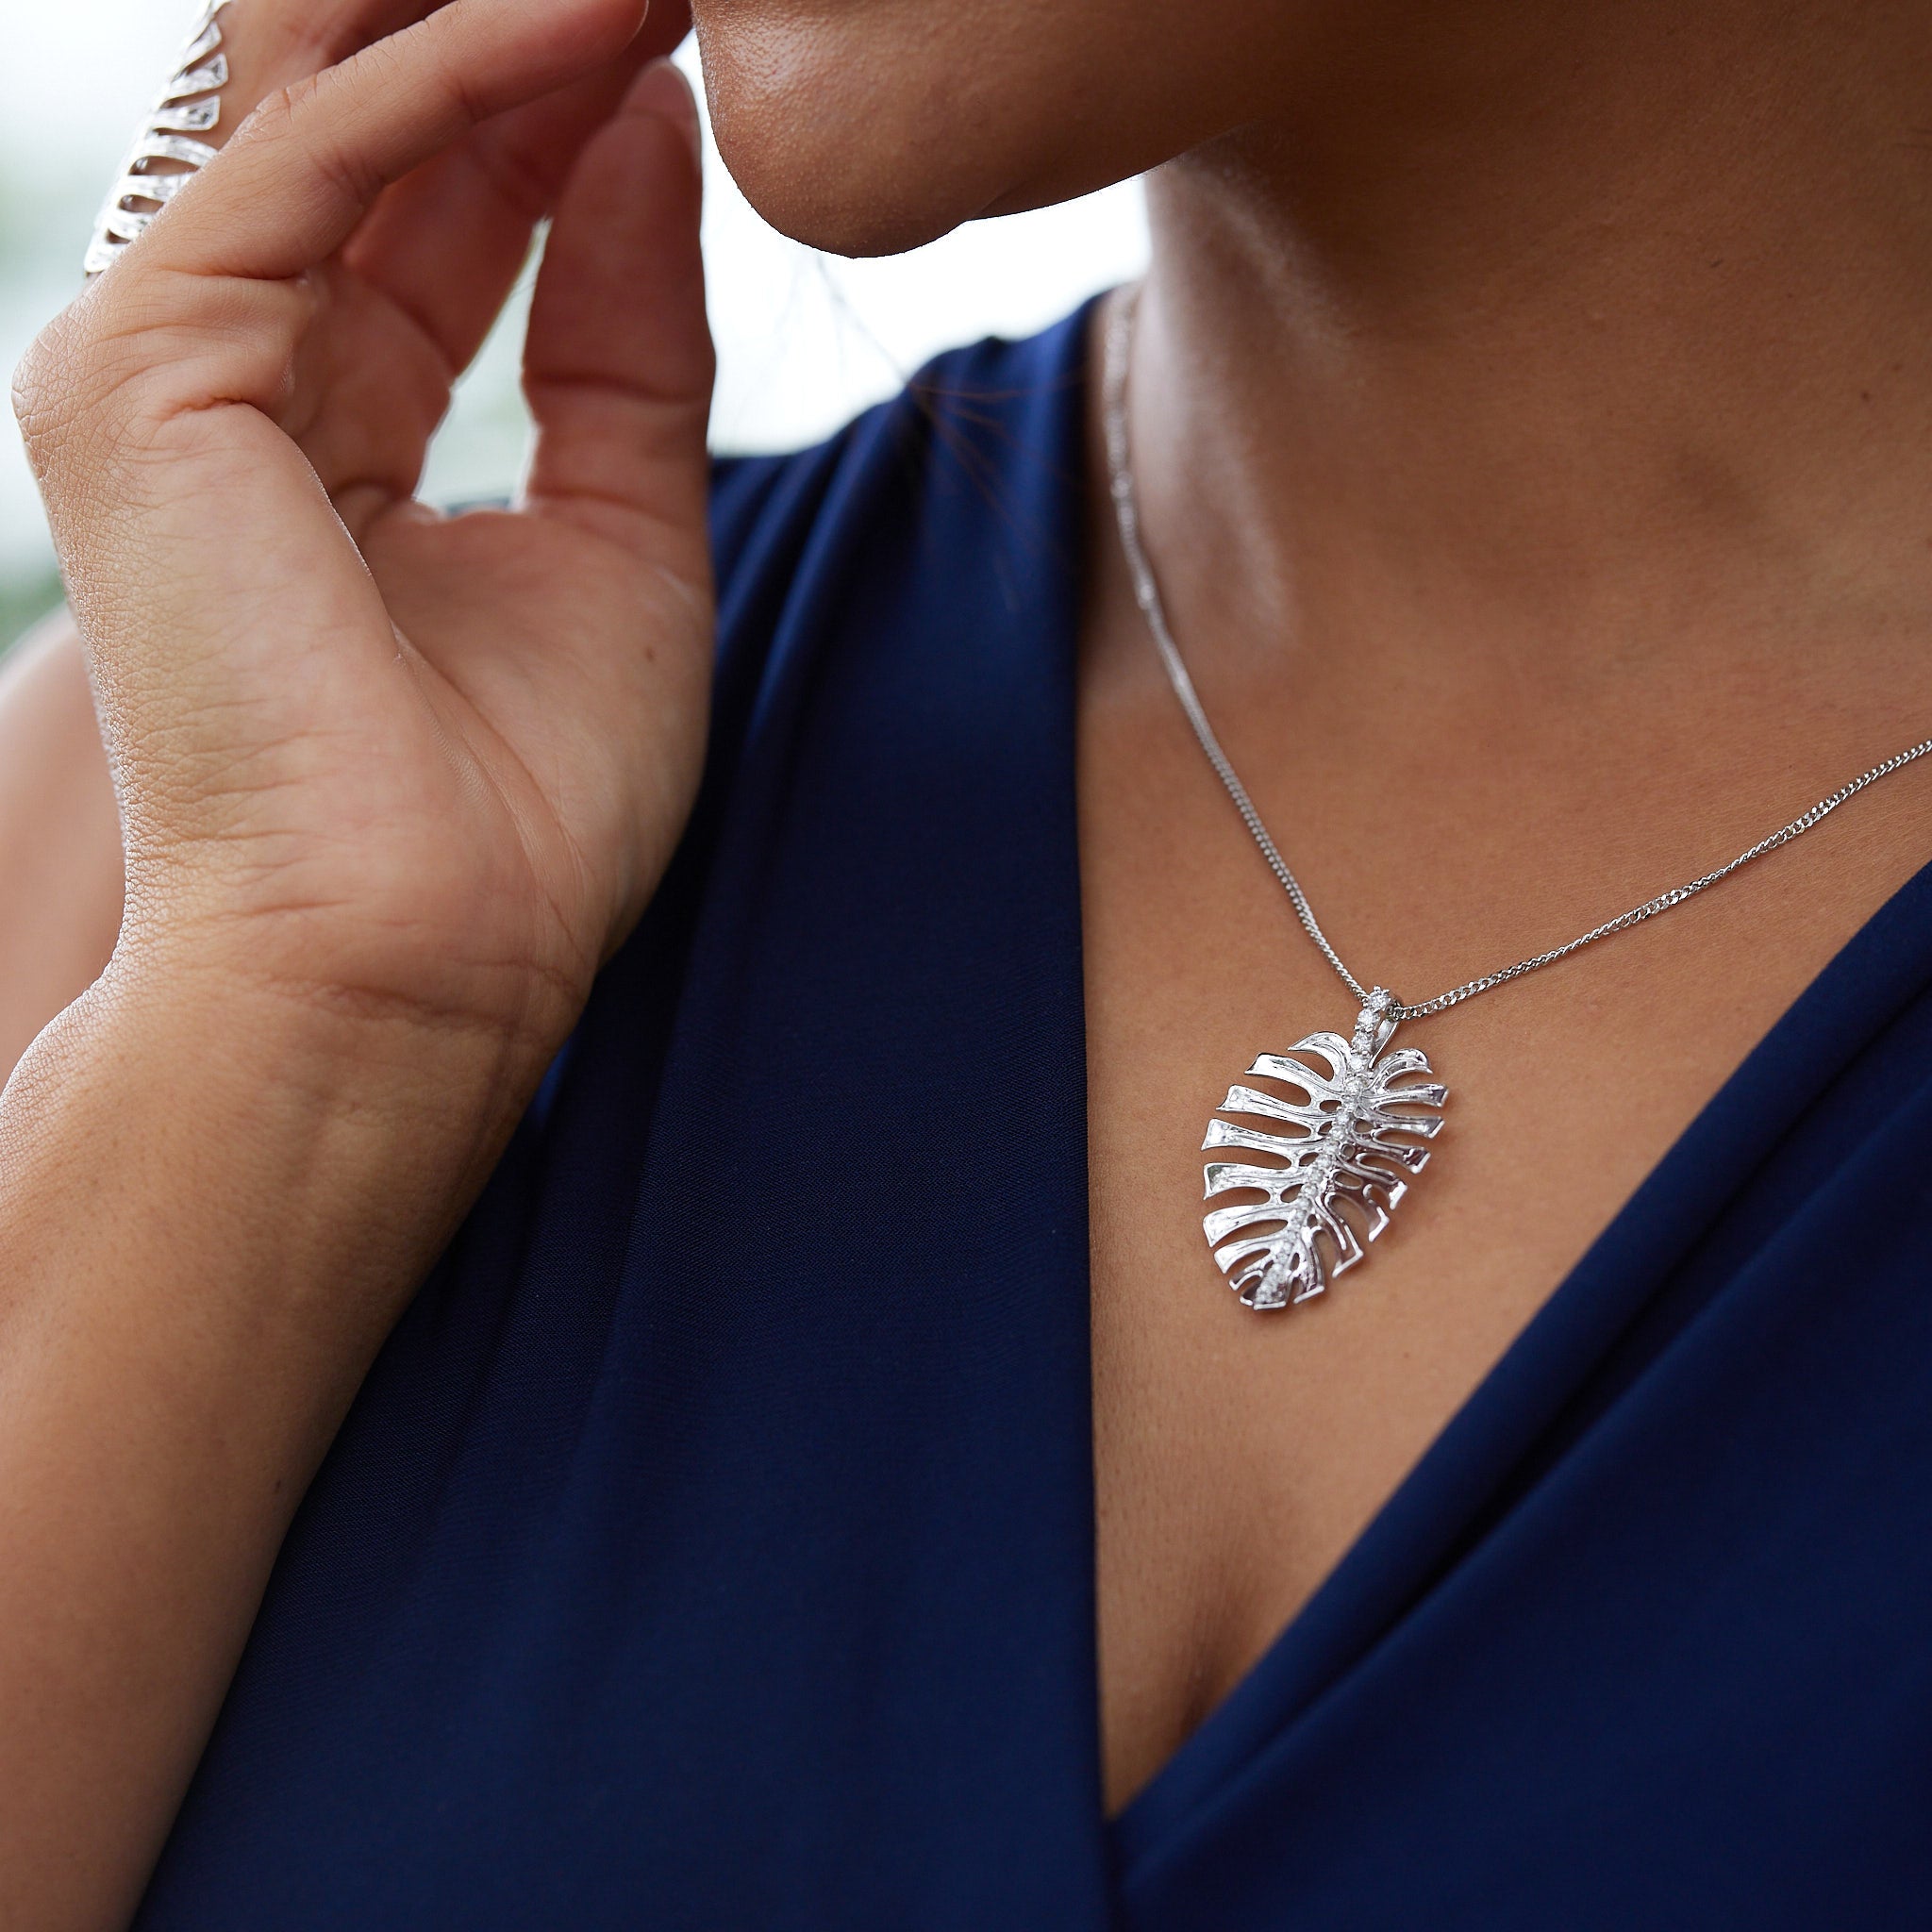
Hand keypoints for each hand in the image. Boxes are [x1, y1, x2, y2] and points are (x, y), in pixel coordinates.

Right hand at [14, 0, 710, 1087]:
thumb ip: (625, 337)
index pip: (442, 199)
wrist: (421, 967)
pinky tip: (595, 22)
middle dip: (509, 28)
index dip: (561, 91)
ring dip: (488, 16)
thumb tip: (647, 127)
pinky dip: (460, 81)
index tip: (685, 22)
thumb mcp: (623, 539)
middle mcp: (237, 373)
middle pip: (366, 120)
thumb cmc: (518, 813)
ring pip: (318, 101)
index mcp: (336, 428)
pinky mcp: (141, 375)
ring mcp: (169, 365)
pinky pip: (316, 168)